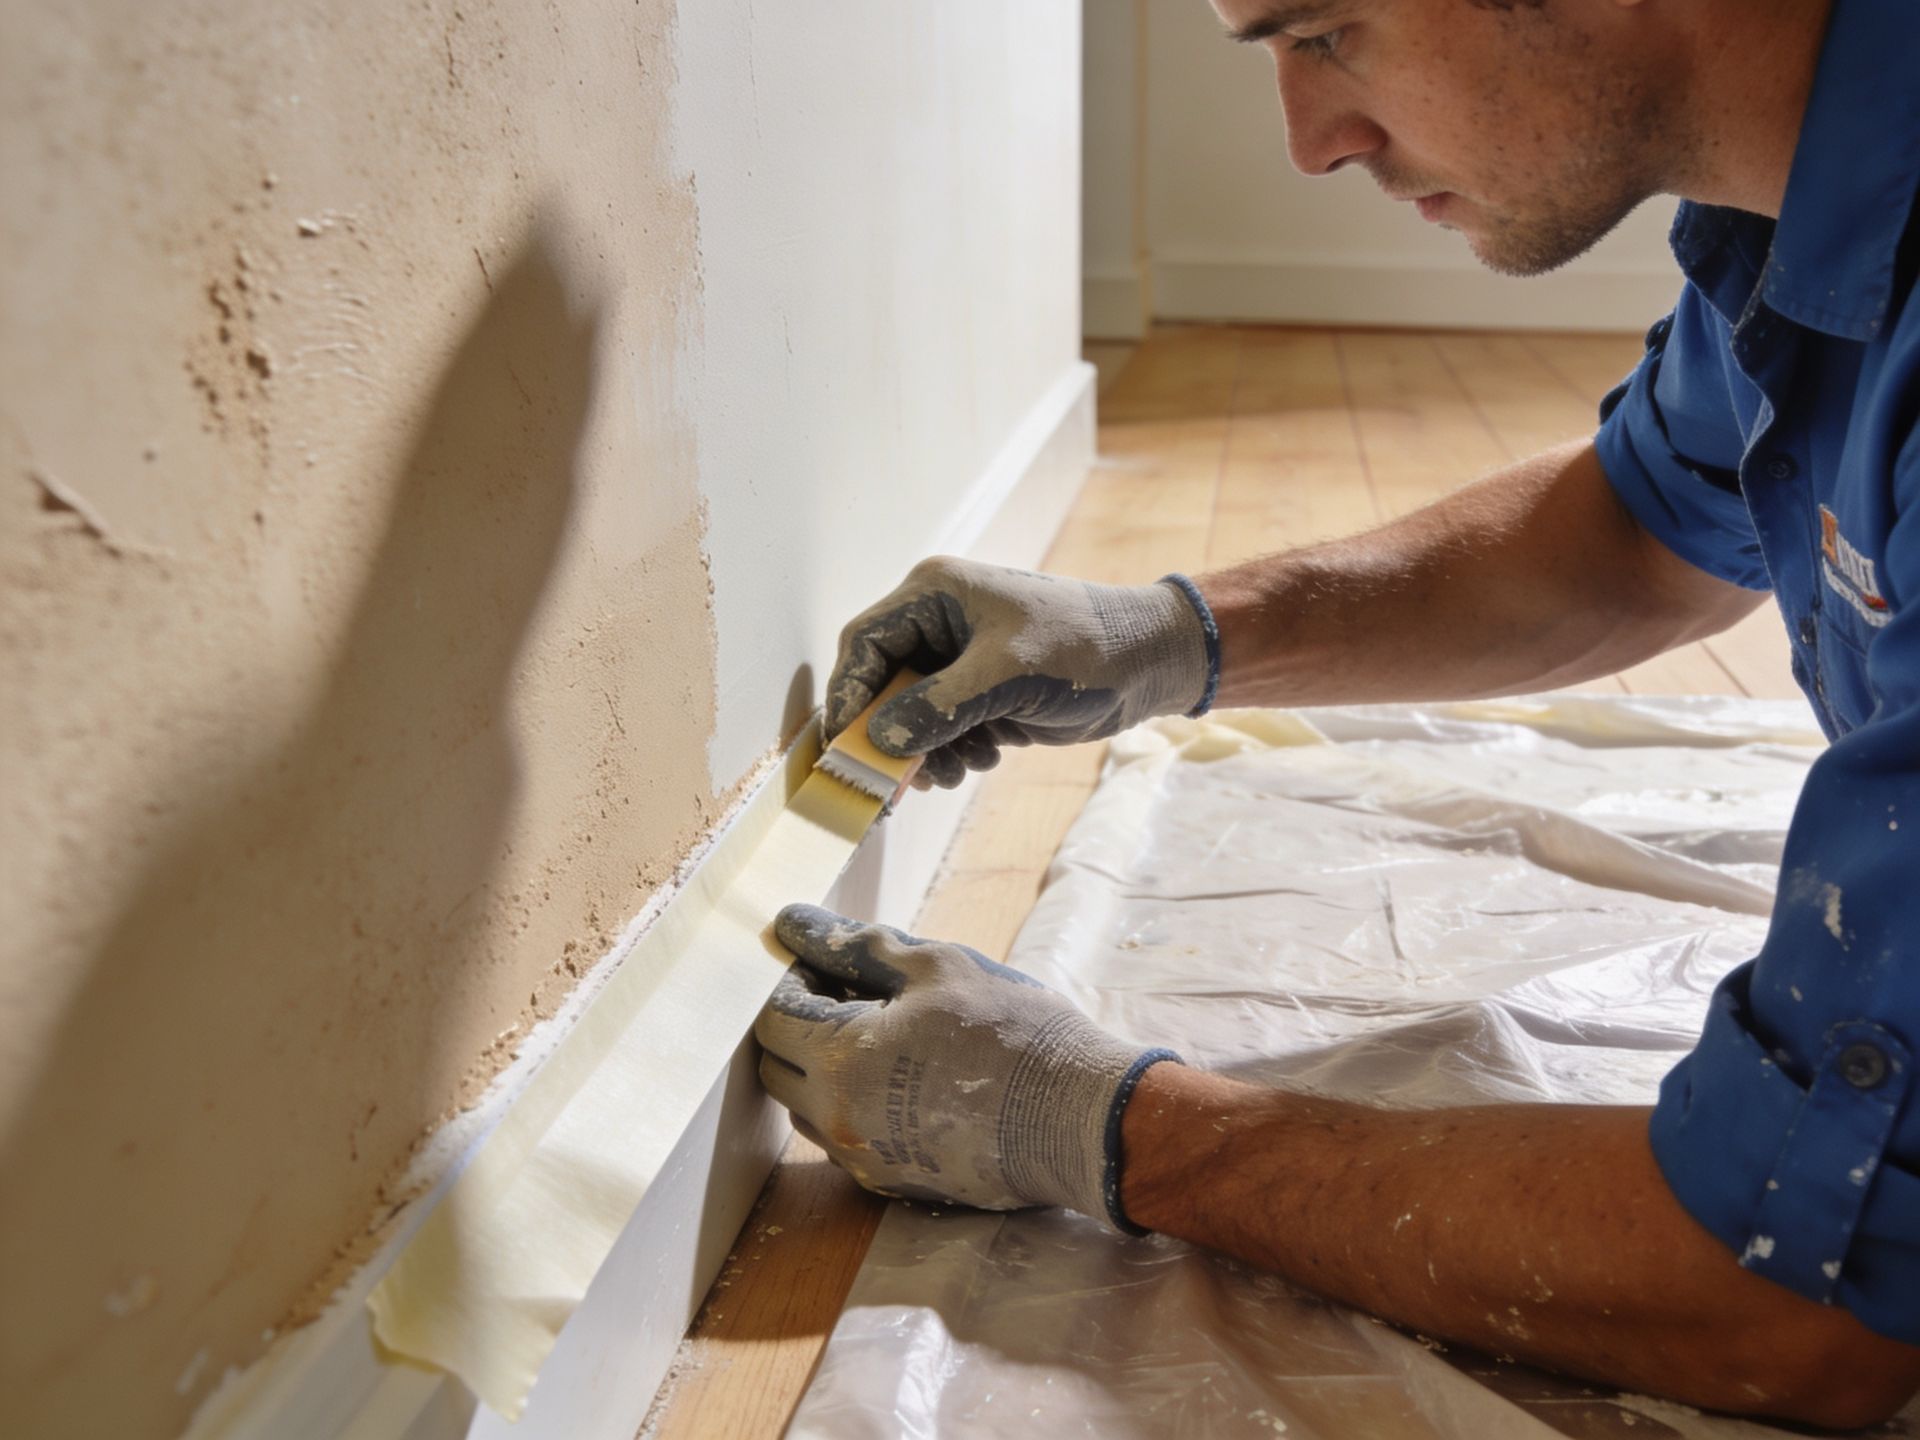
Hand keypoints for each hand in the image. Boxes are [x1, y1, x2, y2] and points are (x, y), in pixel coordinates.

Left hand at [754, 903, 1179, 1227]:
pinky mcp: (892, 1182)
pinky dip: (853, 1104)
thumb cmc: (1010, 1031)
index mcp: (841, 1059)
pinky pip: (846, 1138)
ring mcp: (864, 1157)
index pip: (773, 1016)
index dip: (790, 981)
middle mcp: (838, 1118)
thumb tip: (794, 924)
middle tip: (847, 994)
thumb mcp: (935, 967)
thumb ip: (856, 948)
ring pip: (808, 1108)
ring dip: (820, 1069)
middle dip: (796, 1026)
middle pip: (777, 1067)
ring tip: (877, 1035)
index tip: (824, 963)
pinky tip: (903, 1078)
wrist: (1077, 1118)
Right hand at [824, 557, 1219, 787]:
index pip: (865, 643)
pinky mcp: (981, 692)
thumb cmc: (1086, 647)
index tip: (845, 746)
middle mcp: (939, 623)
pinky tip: (983, 758)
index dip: (849, 695)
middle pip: (882, 684)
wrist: (1151, 661)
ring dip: (925, 751)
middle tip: (897, 781)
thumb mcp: (1009, 674)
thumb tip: (881, 739)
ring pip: (910, 715)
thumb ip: (940, 706)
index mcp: (935, 594)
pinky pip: (942, 729)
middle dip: (891, 735)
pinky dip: (952, 752)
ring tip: (955, 771)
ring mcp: (960, 659)